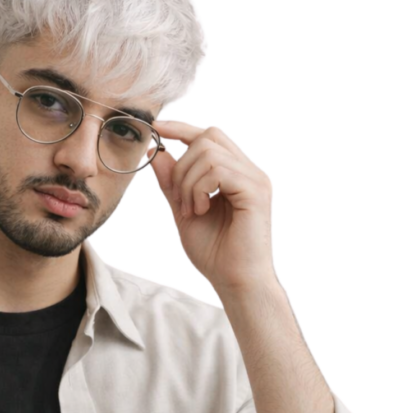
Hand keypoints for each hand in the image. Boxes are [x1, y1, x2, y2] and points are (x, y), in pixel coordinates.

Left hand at [149, 118, 276, 301]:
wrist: (237, 284)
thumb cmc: (216, 255)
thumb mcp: (184, 213)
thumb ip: (172, 184)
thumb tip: (157, 153)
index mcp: (236, 173)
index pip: (210, 135)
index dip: (182, 128)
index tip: (156, 128)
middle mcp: (250, 170)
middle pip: (210, 135)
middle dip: (182, 163)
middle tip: (179, 199)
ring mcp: (255, 179)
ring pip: (209, 152)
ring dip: (188, 182)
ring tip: (191, 211)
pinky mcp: (255, 191)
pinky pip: (217, 170)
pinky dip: (199, 189)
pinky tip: (201, 211)